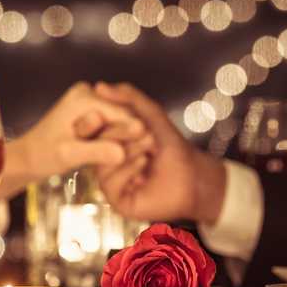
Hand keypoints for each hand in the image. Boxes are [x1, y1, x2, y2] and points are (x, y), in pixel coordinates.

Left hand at [0, 81, 146, 200]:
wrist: (28, 157)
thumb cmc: (43, 156)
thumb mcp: (69, 155)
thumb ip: (96, 152)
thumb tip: (123, 154)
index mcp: (83, 97)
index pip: (121, 113)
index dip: (136, 132)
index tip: (153, 148)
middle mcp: (88, 92)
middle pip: (123, 115)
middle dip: (132, 135)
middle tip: (150, 155)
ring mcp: (90, 100)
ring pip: (121, 120)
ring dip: (127, 139)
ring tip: (142, 156)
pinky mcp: (92, 111)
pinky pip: (113, 124)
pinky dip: (118, 139)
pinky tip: (128, 155)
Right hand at [93, 82, 225, 223]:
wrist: (193, 175)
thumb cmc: (172, 147)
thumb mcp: (150, 115)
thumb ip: (128, 98)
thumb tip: (99, 86)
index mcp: (109, 143)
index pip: (93, 128)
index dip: (107, 119)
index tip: (131, 117)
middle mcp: (105, 162)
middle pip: (96, 144)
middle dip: (122, 133)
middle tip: (146, 131)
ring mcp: (110, 182)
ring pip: (103, 162)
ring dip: (129, 149)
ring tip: (151, 147)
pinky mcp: (117, 200)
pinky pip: (110, 183)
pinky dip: (128, 169)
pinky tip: (144, 163)